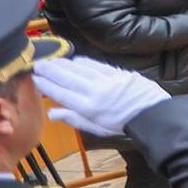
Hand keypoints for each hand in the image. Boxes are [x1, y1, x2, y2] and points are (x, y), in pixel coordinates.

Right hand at [32, 56, 170, 139]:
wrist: (153, 114)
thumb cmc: (122, 124)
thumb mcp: (96, 128)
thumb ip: (74, 119)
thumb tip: (51, 113)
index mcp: (90, 108)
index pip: (62, 94)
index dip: (47, 86)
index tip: (35, 79)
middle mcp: (97, 92)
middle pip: (68, 79)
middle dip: (51, 71)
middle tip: (38, 65)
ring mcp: (109, 81)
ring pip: (81, 69)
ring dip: (64, 64)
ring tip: (52, 61)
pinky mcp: (119, 73)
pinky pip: (98, 65)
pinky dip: (84, 62)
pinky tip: (74, 60)